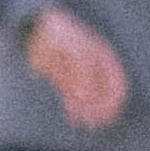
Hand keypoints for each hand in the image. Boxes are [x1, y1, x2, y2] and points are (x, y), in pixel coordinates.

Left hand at [25, 7, 131, 131]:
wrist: (33, 28)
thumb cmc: (59, 33)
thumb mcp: (76, 49)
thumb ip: (84, 72)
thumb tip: (86, 96)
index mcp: (101, 55)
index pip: (116, 80)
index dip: (115, 97)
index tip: (112, 112)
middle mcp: (91, 65)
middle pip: (102, 91)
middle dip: (102, 107)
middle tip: (97, 121)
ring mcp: (76, 72)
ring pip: (87, 97)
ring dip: (88, 110)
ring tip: (86, 123)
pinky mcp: (61, 78)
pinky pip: (71, 96)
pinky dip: (73, 107)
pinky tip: (73, 117)